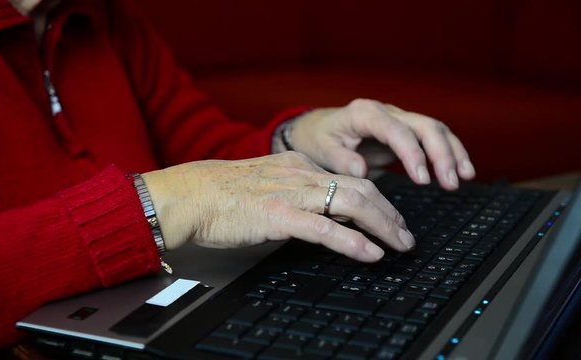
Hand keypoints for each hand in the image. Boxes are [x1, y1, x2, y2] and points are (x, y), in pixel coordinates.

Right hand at [142, 152, 414, 261]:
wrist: (190, 195)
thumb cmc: (221, 195)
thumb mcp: (266, 184)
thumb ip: (294, 193)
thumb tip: (318, 213)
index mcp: (299, 166)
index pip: (350, 178)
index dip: (378, 199)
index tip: (391, 217)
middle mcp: (301, 175)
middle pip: (361, 188)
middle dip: (391, 213)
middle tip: (406, 235)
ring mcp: (292, 194)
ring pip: (351, 203)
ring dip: (383, 225)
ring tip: (400, 245)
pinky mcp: (279, 215)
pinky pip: (325, 228)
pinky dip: (353, 242)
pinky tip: (371, 254)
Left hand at [288, 99, 475, 189]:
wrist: (317, 128)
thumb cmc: (318, 139)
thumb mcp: (320, 149)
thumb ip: (340, 159)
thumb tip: (361, 170)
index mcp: (364, 114)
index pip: (396, 130)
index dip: (412, 153)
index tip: (422, 178)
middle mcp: (386, 112)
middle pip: (424, 126)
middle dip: (441, 154)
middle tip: (449, 183)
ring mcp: (398, 118)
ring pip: (435, 129)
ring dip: (452, 152)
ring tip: (463, 178)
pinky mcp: (405, 130)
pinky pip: (433, 137)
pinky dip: (450, 152)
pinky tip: (462, 171)